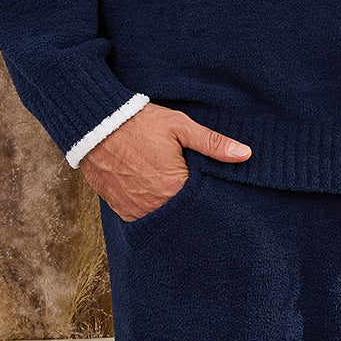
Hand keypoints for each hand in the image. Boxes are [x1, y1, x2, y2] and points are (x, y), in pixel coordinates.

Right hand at [79, 102, 250, 221]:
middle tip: (191, 186)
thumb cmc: (140, 123)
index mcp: (175, 187)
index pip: (203, 202)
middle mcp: (155, 205)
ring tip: (170, 188)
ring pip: (162, 216)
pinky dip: (150, 208)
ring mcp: (136, 210)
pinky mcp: (120, 209)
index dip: (210, 195)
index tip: (214, 188)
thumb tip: (245, 154)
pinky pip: (142, 217)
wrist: (95, 125)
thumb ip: (213, 143)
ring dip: (169, 207)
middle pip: (183, 212)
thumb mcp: (180, 126)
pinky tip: (153, 192)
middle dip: (190, 203)